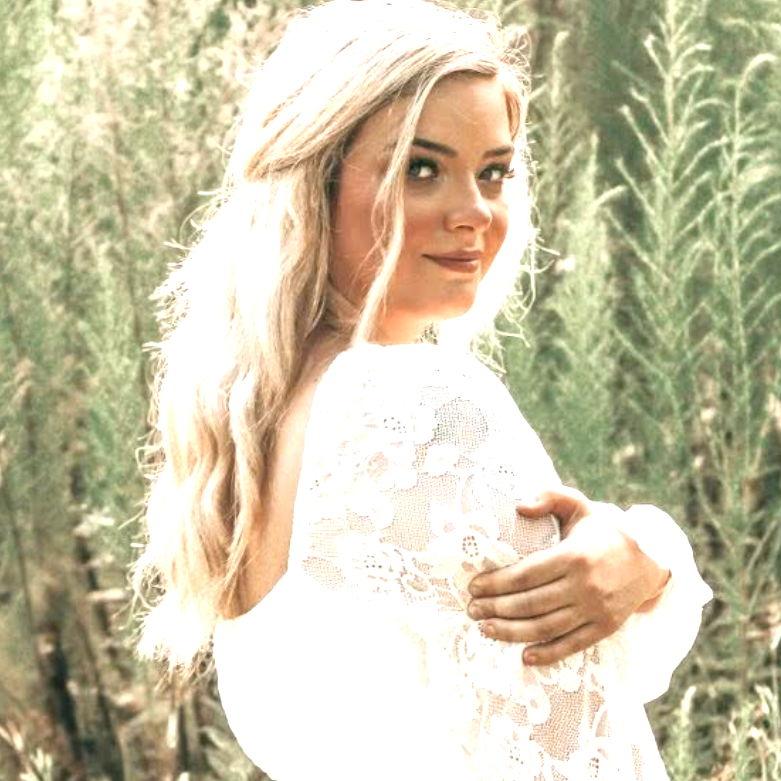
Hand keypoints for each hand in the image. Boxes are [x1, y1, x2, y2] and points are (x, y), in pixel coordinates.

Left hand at [466, 485, 669, 665]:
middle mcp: (585, 585)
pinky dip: (548, 654)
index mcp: (574, 555)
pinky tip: (524, 656)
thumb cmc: (603, 531)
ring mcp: (596, 610)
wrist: (649, 561)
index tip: (474, 586)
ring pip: (546, 627)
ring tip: (486, 630)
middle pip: (530, 603)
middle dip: (496, 608)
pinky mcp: (604, 628)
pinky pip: (572, 646)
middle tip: (472, 610)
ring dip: (512, 632)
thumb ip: (549, 497)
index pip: (526, 574)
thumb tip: (519, 507)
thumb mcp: (579, 505)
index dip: (496, 583)